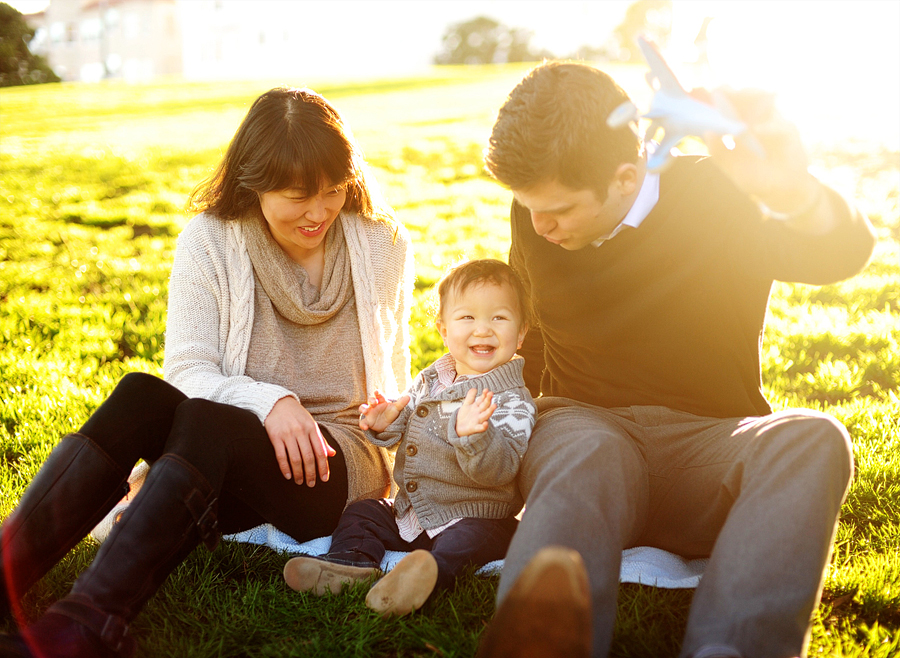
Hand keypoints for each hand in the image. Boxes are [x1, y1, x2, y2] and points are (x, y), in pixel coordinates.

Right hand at [264, 396, 335, 486]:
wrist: (277, 402)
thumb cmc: (297, 415)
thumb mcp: (311, 424)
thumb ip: (321, 440)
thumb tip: (332, 454)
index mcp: (312, 429)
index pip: (320, 452)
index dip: (323, 467)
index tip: (324, 478)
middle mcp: (301, 431)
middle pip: (308, 457)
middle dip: (311, 473)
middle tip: (311, 484)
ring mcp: (288, 434)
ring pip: (295, 459)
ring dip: (298, 473)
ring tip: (300, 482)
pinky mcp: (275, 436)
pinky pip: (281, 456)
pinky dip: (285, 468)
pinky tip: (288, 475)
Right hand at [359, 390, 409, 432]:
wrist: (387, 424)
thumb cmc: (391, 413)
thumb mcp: (396, 408)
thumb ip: (401, 403)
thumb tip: (409, 397)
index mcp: (381, 401)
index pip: (378, 395)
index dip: (377, 393)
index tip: (377, 392)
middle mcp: (374, 406)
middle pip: (370, 400)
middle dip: (371, 400)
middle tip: (374, 402)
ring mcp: (370, 413)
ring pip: (363, 408)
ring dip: (363, 408)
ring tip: (365, 411)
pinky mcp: (368, 421)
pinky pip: (363, 422)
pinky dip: (363, 424)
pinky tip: (365, 427)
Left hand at [455, 388, 496, 436]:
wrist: (458, 428)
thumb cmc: (464, 417)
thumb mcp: (466, 405)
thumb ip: (470, 397)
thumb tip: (474, 388)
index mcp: (477, 407)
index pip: (482, 400)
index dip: (484, 395)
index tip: (486, 390)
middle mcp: (479, 413)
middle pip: (485, 405)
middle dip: (488, 399)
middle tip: (491, 393)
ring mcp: (478, 421)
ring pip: (485, 415)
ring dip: (490, 410)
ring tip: (494, 405)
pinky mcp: (474, 428)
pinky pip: (480, 428)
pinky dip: (483, 426)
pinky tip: (485, 424)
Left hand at [703, 89, 824, 216]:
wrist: (780, 190)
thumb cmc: (755, 176)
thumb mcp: (731, 166)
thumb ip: (719, 152)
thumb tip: (707, 132)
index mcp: (742, 125)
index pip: (733, 104)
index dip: (723, 95)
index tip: (711, 91)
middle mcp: (759, 119)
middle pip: (749, 97)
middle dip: (737, 91)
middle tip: (724, 89)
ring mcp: (774, 123)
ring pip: (767, 102)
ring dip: (753, 96)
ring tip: (740, 96)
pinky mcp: (789, 132)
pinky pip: (779, 126)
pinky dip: (767, 127)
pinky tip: (755, 131)